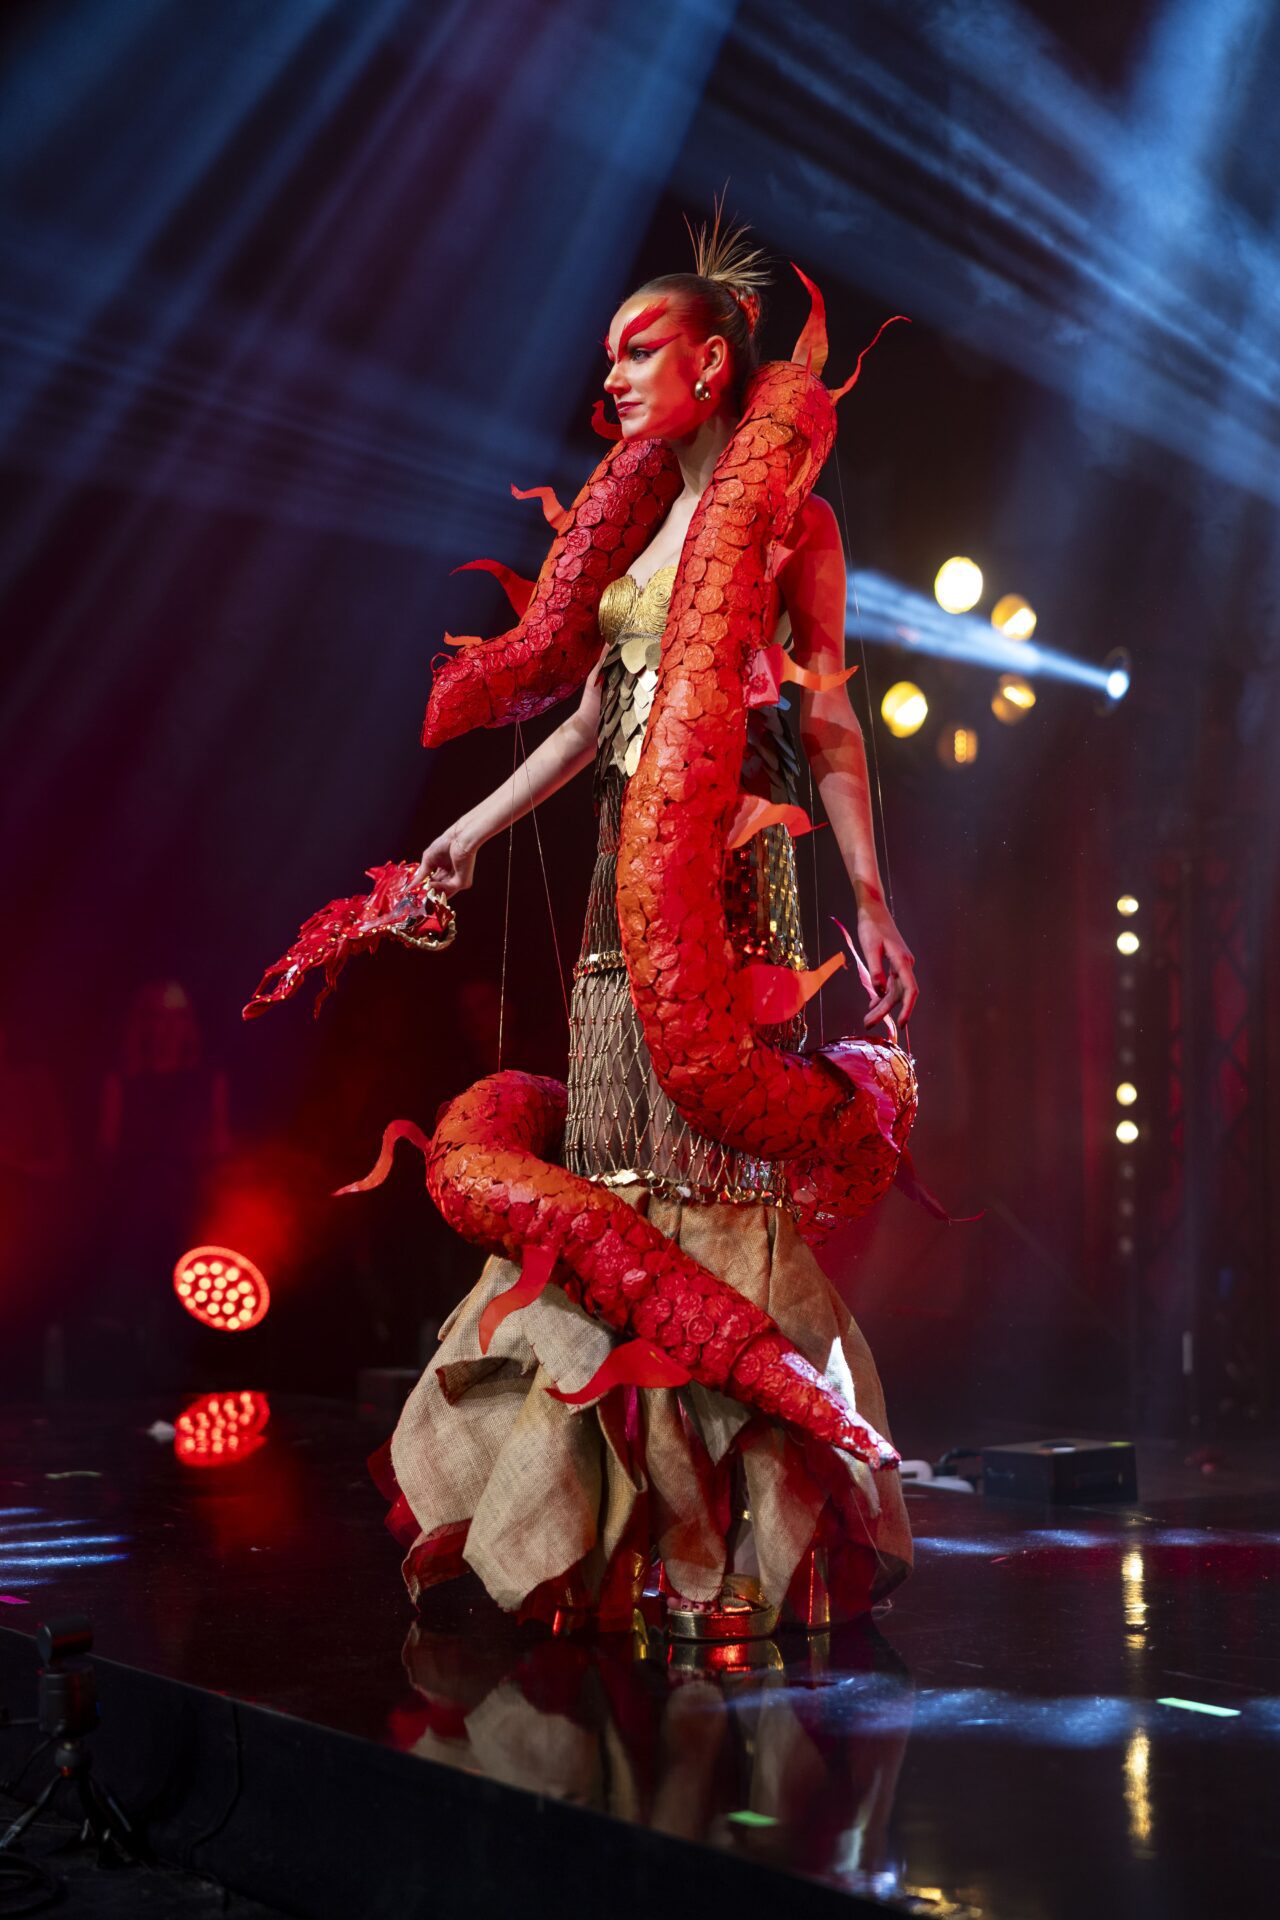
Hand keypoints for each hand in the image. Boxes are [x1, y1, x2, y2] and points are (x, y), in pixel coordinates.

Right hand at [414, 828, 475, 896]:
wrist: (458, 838)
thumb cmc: (445, 844)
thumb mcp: (428, 861)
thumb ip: (420, 875)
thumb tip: (410, 887)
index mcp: (444, 871)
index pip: (433, 884)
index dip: (423, 887)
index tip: (413, 891)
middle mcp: (451, 877)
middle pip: (438, 891)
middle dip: (427, 892)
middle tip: (417, 894)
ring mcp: (457, 881)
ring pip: (443, 892)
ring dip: (431, 890)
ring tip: (422, 888)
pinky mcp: (463, 882)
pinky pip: (449, 888)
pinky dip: (439, 886)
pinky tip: (431, 883)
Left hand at [856, 900, 917, 1027]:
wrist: (873, 910)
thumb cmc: (871, 926)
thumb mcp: (870, 949)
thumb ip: (876, 971)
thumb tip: (881, 992)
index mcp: (902, 961)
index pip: (910, 990)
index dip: (907, 1009)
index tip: (902, 1024)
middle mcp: (905, 964)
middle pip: (898, 994)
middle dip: (885, 1011)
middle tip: (868, 1023)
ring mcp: (900, 964)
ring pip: (893, 990)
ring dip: (882, 1005)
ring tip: (867, 1019)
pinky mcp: (894, 962)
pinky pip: (891, 984)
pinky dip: (882, 994)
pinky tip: (872, 1004)